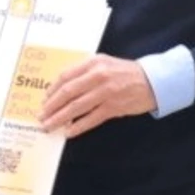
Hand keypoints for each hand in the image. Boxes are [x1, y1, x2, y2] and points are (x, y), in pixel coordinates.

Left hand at [40, 55, 156, 139]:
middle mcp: (98, 76)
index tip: (44, 100)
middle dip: (51, 106)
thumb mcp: (103, 64)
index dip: (51, 90)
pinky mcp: (113, 107)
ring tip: (49, 126)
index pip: (65, 77)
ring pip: (76, 107)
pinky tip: (68, 132)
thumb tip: (61, 89)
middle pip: (67, 93)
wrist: (153, 81)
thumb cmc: (124, 73)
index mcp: (93, 63)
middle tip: (41, 116)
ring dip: (59, 118)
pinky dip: (78, 126)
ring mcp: (105, 92)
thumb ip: (83, 72)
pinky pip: (91, 119)